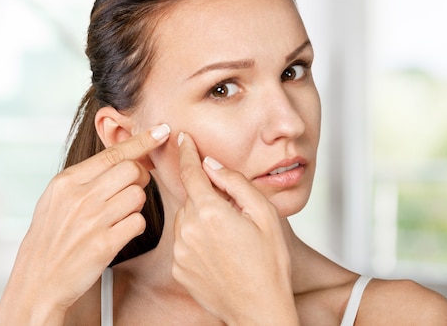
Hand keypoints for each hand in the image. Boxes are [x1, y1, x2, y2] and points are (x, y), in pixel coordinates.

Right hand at [0, 124, 169, 324]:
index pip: (114, 152)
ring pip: (138, 195)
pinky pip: (138, 222)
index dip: (142, 140)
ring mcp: (92, 221)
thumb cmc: (51, 237)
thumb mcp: (56, 198)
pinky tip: (120, 232)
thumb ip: (85, 177)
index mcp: (67, 181)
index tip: (162, 131)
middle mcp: (80, 197)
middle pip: (132, 170)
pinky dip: (135, 226)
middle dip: (140, 177)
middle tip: (131, 190)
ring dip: (136, 205)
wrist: (38, 280)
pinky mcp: (104, 245)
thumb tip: (122, 155)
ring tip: (119, 215)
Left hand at [172, 132, 297, 325]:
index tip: (182, 138)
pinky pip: (183, 241)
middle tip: (233, 215)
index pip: (191, 172)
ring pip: (186, 219)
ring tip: (228, 239)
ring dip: (201, 219)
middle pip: (191, 197)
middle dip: (207, 197)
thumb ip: (236, 184)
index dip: (187, 152)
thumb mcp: (264, 216)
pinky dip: (196, 240)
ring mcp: (180, 250)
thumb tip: (212, 165)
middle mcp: (188, 229)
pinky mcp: (178, 267)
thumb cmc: (268, 265)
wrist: (259, 310)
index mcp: (210, 212)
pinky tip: (218, 253)